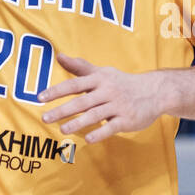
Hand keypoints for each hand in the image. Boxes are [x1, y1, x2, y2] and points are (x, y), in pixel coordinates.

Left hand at [39, 53, 170, 143]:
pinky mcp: (127, 120)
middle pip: (81, 101)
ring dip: (77, 123)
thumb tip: (59, 56)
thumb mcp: (102, 72)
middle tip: (45, 118)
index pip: (74, 84)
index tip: (40, 98)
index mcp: (99, 79)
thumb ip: (80, 67)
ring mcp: (118, 106)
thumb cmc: (121, 82)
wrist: (154, 91)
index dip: (57, 91)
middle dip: (62, 110)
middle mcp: (107, 91)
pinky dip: (100, 133)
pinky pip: (111, 127)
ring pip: (95, 115)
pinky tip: (87, 139)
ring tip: (62, 130)